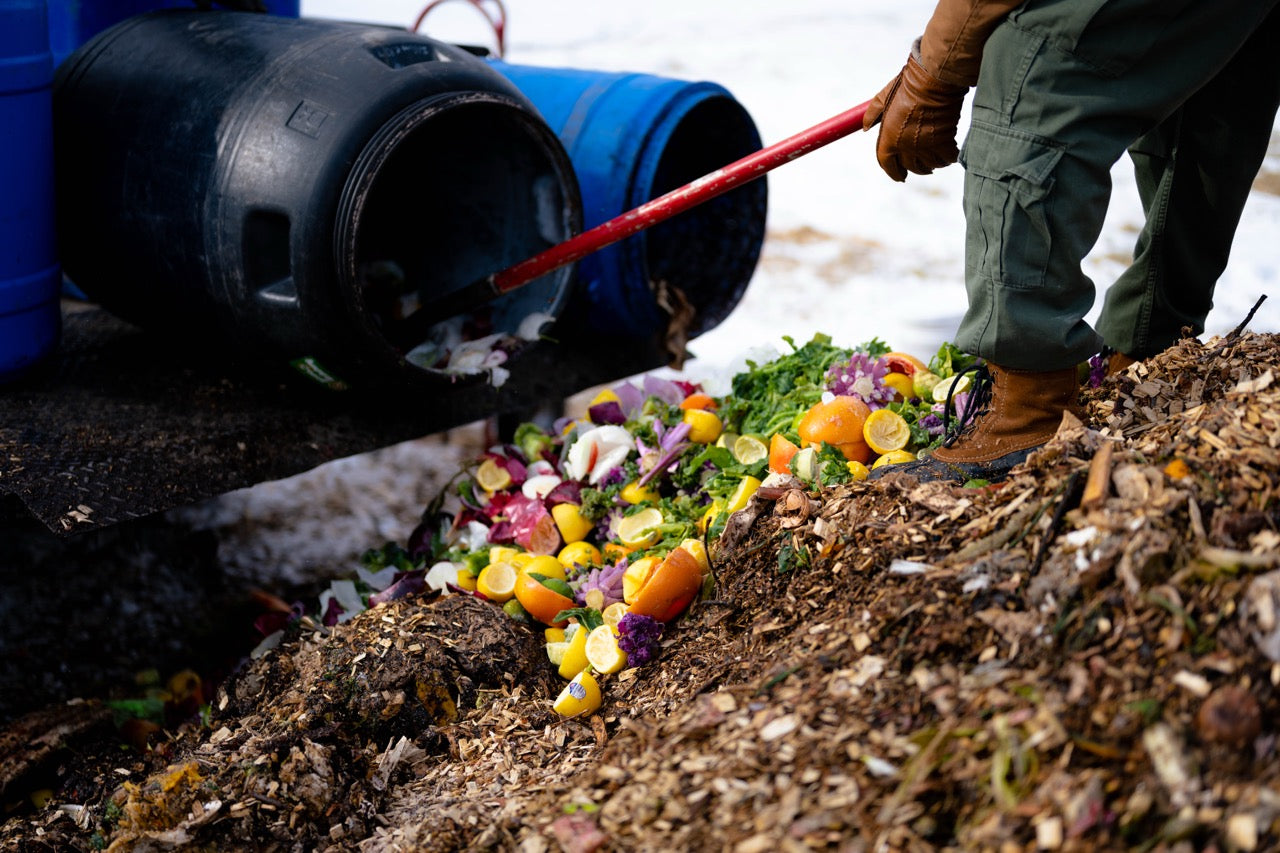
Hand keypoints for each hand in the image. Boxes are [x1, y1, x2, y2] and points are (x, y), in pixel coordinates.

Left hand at [863, 54, 966, 181]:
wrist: (932, 80)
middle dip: (915, 169)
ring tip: (935, 160)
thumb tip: (865, 127)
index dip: (894, 173)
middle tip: (921, 167)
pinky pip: (947, 158)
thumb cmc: (906, 87)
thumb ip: (872, 115)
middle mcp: (906, 146)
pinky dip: (948, 158)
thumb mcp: (883, 99)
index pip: (887, 165)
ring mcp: (925, 145)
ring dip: (932, 164)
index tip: (899, 176)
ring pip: (930, 165)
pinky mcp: (944, 141)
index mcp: (889, 139)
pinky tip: (949, 154)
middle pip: (911, 167)